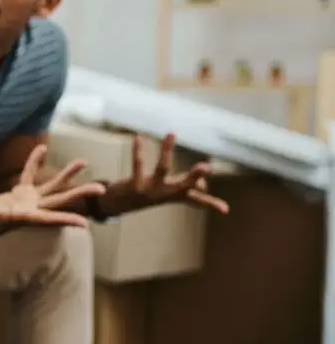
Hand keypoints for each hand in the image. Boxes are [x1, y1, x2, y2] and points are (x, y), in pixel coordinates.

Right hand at [0, 144, 104, 240]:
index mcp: (22, 218)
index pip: (47, 219)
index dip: (64, 220)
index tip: (83, 223)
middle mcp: (30, 210)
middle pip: (59, 200)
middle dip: (79, 195)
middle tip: (102, 189)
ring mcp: (26, 202)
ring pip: (51, 186)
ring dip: (67, 175)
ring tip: (84, 162)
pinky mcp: (18, 194)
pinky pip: (29, 175)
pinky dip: (35, 162)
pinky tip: (42, 149)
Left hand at [105, 133, 228, 214]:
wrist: (117, 205)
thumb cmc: (147, 196)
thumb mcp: (169, 194)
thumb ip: (187, 190)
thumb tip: (204, 186)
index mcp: (174, 195)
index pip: (197, 201)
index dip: (212, 204)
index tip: (226, 210)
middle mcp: (164, 193)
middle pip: (184, 185)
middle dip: (195, 177)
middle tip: (205, 167)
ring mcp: (149, 190)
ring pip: (162, 168)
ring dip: (167, 152)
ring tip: (171, 133)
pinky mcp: (134, 185)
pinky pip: (137, 164)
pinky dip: (138, 150)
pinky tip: (139, 136)